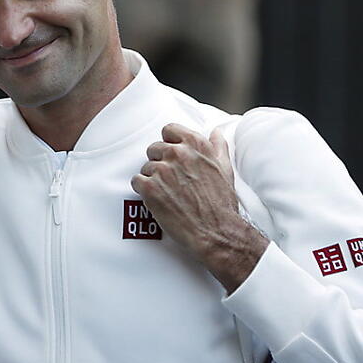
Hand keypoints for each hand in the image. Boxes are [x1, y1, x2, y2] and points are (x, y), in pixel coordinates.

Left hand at [131, 123, 266, 291]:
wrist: (216, 232)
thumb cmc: (222, 203)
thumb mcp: (225, 169)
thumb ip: (218, 147)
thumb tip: (216, 132)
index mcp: (196, 144)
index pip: (169, 130)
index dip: (168, 143)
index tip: (171, 156)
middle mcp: (178, 153)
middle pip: (154, 148)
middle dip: (160, 163)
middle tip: (172, 182)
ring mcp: (162, 169)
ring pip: (146, 167)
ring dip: (153, 179)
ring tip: (169, 195)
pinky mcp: (150, 187)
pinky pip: (137, 181)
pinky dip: (144, 191)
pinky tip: (158, 200)